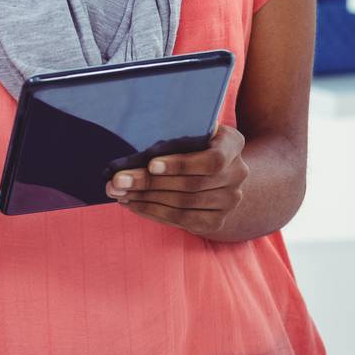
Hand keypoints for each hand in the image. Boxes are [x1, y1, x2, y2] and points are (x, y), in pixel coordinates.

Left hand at [106, 125, 248, 236]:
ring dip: (145, 199)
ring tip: (118, 192)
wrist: (218, 175)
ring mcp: (230, 200)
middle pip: (190, 184)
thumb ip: (169, 141)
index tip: (150, 164)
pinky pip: (181, 219)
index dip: (181, 164)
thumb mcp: (187, 134)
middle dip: (148, 183)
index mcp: (232, 144)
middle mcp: (237, 173)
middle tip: (117, 181)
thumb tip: (131, 159)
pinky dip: (152, 212)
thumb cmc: (192, 146)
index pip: (212, 159)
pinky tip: (132, 204)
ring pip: (183, 203)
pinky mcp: (216, 220)